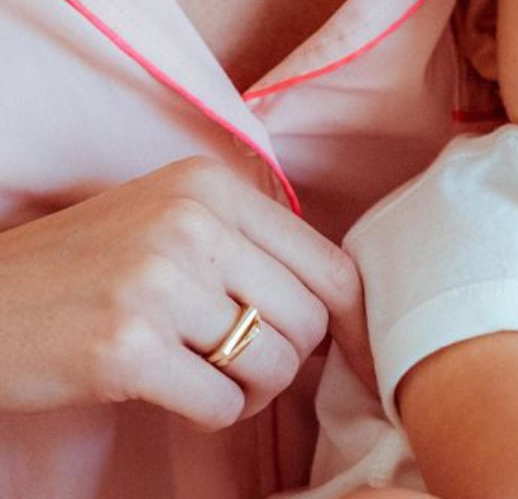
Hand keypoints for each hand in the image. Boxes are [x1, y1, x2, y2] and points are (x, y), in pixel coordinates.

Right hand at [0, 156, 370, 428]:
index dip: (349, 317)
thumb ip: (249, 241)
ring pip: (274, 363)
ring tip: (215, 380)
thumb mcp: (171, 216)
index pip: (327, 261)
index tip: (350, 351)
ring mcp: (158, 282)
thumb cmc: (88, 266)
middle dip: (291, 358)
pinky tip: (181, 396)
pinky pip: (223, 402)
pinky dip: (214, 412)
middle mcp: (192, 223)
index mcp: (211, 185)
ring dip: (253, 390)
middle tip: (251, 367)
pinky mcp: (126, 348)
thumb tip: (340, 299)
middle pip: (308, 317)